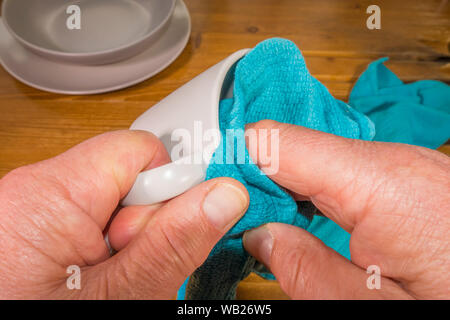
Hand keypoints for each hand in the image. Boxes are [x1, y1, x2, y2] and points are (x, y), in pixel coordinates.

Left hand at [0, 130, 248, 298]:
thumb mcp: (117, 299)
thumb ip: (171, 246)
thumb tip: (223, 197)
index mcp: (48, 195)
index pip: (140, 150)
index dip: (168, 190)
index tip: (162, 237)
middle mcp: (36, 190)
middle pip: (128, 176)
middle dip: (144, 224)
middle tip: (126, 272)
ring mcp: (37, 209)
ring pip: (117, 204)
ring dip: (129, 243)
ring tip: (108, 283)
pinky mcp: (40, 226)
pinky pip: (97, 221)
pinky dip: (110, 251)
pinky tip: (97, 282)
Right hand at [243, 120, 448, 298]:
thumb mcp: (373, 306)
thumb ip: (308, 271)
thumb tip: (260, 236)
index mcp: (381, 185)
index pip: (281, 143)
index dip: (239, 161)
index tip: (218, 191)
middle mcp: (394, 161)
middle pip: (299, 149)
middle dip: (263, 181)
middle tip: (241, 218)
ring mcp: (404, 165)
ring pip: (320, 159)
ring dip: (290, 188)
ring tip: (271, 222)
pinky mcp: (408, 177)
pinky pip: (345, 170)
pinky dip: (318, 190)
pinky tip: (309, 216)